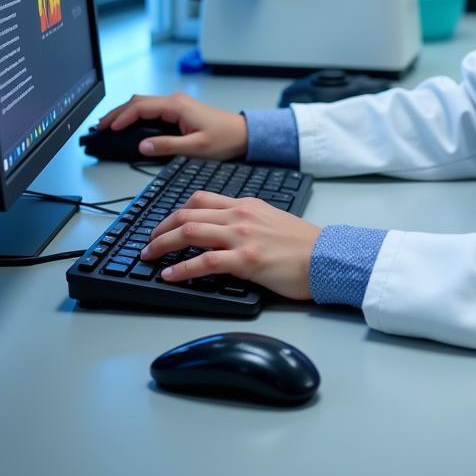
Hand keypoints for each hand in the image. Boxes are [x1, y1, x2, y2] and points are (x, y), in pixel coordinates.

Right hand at [96, 92, 247, 160]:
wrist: (243, 134)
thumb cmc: (225, 139)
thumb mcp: (196, 147)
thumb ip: (168, 146)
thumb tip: (143, 146)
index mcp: (177, 106)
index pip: (140, 107)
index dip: (121, 118)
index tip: (107, 129)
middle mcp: (175, 101)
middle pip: (138, 102)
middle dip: (117, 113)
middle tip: (99, 127)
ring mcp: (177, 104)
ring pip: (143, 104)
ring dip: (125, 113)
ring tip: (108, 125)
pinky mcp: (179, 111)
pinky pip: (151, 109)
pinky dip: (136, 115)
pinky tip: (129, 124)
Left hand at [140, 191, 321, 300]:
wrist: (327, 256)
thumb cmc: (304, 244)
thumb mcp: (272, 220)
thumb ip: (247, 221)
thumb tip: (225, 233)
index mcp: (246, 205)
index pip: (201, 200)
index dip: (175, 212)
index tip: (163, 224)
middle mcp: (240, 215)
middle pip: (188, 213)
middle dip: (160, 228)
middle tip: (148, 242)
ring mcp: (242, 236)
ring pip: (190, 231)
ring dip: (162, 244)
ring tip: (148, 257)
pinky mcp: (246, 260)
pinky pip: (204, 262)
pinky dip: (182, 268)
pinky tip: (170, 275)